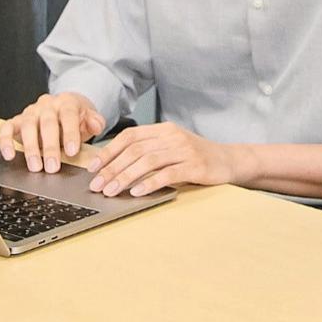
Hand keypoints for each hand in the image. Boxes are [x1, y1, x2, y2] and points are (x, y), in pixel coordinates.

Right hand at [0, 92, 105, 172]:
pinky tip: (9, 155)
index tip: (72, 151)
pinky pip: (6, 127)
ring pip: (27, 126)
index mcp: (66, 103)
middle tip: (53, 167)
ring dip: (30, 148)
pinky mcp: (16, 121)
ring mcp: (30, 112)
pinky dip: (5, 141)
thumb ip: (95, 121)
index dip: (70, 133)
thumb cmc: (76, 118)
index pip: (68, 116)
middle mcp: (46, 105)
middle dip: (49, 147)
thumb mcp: (90, 118)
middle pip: (47, 123)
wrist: (63, 107)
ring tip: (35, 167)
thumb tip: (97, 125)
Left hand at [84, 122, 243, 197]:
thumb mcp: (171, 147)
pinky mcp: (194, 165)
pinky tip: (137, 192)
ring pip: (148, 161)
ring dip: (126, 177)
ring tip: (111, 191)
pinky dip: (150, 183)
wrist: (228, 160)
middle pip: (135, 150)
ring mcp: (184, 150)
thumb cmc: (195, 157)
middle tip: (97, 185)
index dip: (109, 151)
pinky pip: (167, 174)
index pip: (129, 136)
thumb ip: (148, 151)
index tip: (93, 167)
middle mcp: (172, 136)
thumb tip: (114, 165)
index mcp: (163, 129)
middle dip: (112, 168)